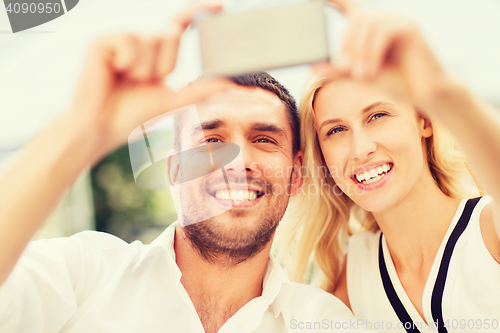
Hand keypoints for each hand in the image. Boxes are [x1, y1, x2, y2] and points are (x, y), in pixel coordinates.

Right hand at [68, 3, 229, 159]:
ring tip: (126, 79)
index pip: (179, 23)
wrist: (102, 127)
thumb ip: (200, 90)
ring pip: (151, 38)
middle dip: (164, 64)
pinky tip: (114, 72)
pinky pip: (130, 41)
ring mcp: (119, 37)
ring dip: (145, 68)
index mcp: (154, 50)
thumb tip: (230, 84)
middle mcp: (138, 38)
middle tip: (144, 82)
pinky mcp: (101, 40)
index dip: (199, 11)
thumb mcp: (172, 98)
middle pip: (170, 33)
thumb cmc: (131, 113)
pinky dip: (128, 63)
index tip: (221, 6)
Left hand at [317, 0, 455, 104]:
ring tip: (361, 75)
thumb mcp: (359, 76)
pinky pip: (382, 31)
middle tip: (347, 70)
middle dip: (347, 44)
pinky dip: (372, 51)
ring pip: (367, 24)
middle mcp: (383, 19)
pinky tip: (373, 69)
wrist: (423, 94)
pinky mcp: (409, 26)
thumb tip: (312, 65)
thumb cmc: (394, 82)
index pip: (347, 5)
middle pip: (355, 19)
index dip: (333, 0)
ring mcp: (397, 19)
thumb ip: (337, 70)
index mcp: (369, 28)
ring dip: (359, 52)